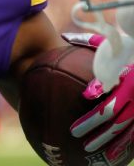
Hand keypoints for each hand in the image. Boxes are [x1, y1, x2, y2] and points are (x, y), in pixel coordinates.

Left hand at [68, 33, 133, 158]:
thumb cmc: (131, 53)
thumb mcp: (117, 46)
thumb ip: (92, 43)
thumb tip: (64, 37)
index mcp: (129, 79)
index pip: (112, 91)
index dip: (97, 96)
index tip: (82, 100)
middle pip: (115, 114)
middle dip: (94, 125)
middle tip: (73, 133)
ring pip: (126, 130)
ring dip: (108, 142)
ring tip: (89, 150)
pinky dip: (124, 147)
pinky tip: (111, 156)